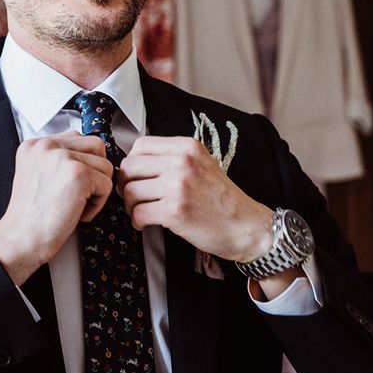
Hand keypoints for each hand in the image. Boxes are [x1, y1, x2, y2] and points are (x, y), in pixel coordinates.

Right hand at [0, 131, 112, 284]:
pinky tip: (77, 214)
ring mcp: (62, 157)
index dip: (82, 163)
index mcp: (35, 144)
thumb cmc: (30, 218)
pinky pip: (106, 184)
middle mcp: (46, 145)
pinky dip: (97, 204)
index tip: (71, 185)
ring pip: (105, 165)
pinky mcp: (78, 174)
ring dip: (96, 189)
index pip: (76, 138)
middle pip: (96, 146)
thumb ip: (56, 160)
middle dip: (94, 172)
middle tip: (78, 195)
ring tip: (75, 205)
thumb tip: (89, 157)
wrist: (19, 241)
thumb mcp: (36, 175)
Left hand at [117, 136, 274, 262]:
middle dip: (126, 183)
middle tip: (132, 196)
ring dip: (130, 205)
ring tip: (139, 211)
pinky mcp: (175, 211)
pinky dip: (137, 221)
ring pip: (130, 191)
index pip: (140, 145)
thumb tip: (138, 160)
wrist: (246, 226)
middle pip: (130, 166)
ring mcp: (178, 186)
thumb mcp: (202, 164)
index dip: (133, 162)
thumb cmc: (222, 198)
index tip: (136, 176)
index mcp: (187, 146)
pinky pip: (138, 213)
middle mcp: (182, 162)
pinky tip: (144, 224)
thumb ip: (174, 157)